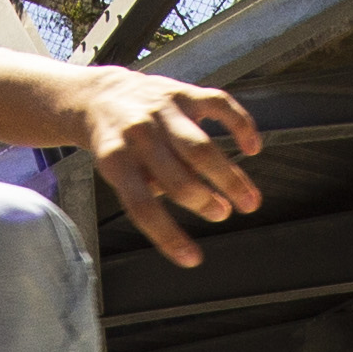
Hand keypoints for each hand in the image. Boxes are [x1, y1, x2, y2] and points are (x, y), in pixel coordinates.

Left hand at [72, 70, 263, 268]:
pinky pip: (218, 105)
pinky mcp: (183, 92)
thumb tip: (200, 201)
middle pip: (178, 178)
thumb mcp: (116, 171)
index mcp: (117, 160)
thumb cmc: (115, 144)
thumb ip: (150, 187)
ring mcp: (163, 110)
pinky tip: (252, 148)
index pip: (142, 207)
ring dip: (228, 178)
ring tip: (248, 201)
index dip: (168, 236)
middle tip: (221, 215)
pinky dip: (241, 126)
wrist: (101, 96)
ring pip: (201, 148)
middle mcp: (139, 134)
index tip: (192, 259)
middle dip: (204, 203)